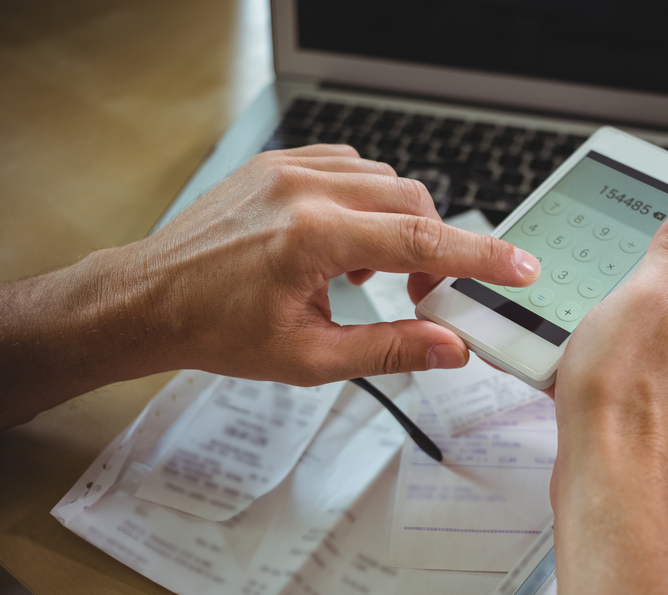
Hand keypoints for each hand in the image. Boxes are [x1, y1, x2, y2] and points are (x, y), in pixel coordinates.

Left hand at [0, 145, 540, 428]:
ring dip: (399, 225)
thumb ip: (391, 349)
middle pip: (412, 202)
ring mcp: (289, 168)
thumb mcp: (310, 358)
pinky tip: (348, 241)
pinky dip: (367, 201)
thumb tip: (452, 347)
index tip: (520, 267)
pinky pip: (349, 167)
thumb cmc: (217, 332)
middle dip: (436, 247)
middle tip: (424, 294)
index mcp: (312, 238)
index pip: (423, 241)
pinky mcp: (278, 163)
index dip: (482, 257)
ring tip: (369, 273)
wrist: (148, 300)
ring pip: (385, 180)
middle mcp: (303, 189)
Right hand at [550, 195, 667, 502]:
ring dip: (589, 321)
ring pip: (621, 324)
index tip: (615, 238)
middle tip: (583, 289)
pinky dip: (581, 354)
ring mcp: (662, 372)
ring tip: (569, 330)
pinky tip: (563, 363)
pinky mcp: (632, 396)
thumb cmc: (620, 395)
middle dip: (609, 283)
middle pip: (647, 288)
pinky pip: (604, 358)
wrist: (602, 474)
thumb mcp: (646, 299)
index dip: (645, 239)